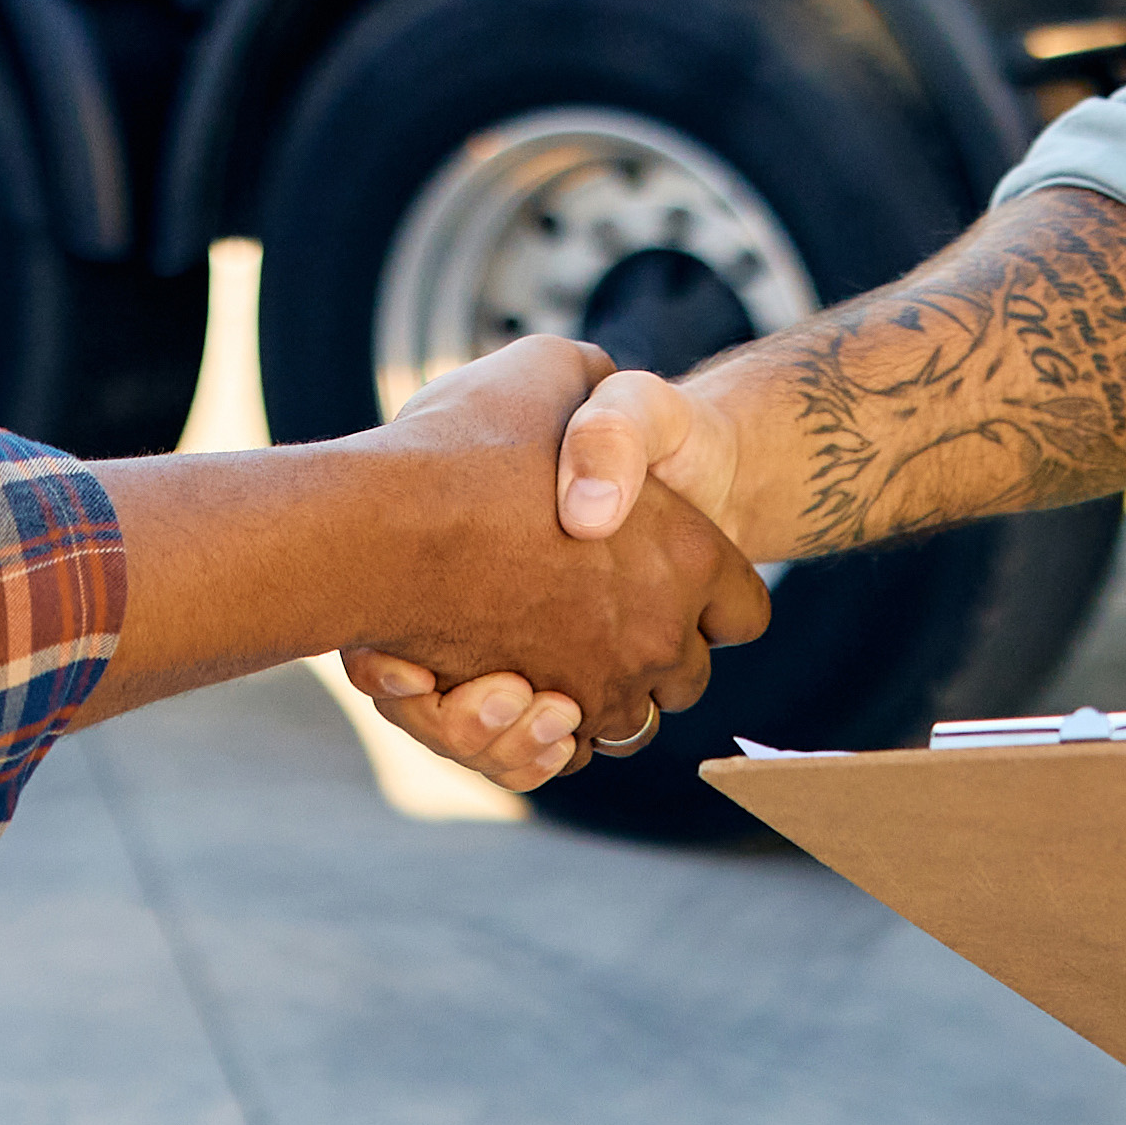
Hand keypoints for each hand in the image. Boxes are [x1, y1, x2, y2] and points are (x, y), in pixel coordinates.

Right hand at [344, 362, 772, 793]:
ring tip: (538, 652)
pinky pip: (559, 753)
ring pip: (623, 720)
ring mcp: (600, 688)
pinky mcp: (535, 727)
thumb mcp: (556, 371)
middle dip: (649, 649)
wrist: (383, 524)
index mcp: (687, 552)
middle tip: (591, 608)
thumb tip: (606, 427)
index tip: (664, 575)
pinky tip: (504, 683)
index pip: (742, 609)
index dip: (708, 591)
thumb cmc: (467, 444)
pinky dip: (538, 735)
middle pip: (685, 674)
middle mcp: (658, 633)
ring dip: (591, 694)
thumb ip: (601, 401)